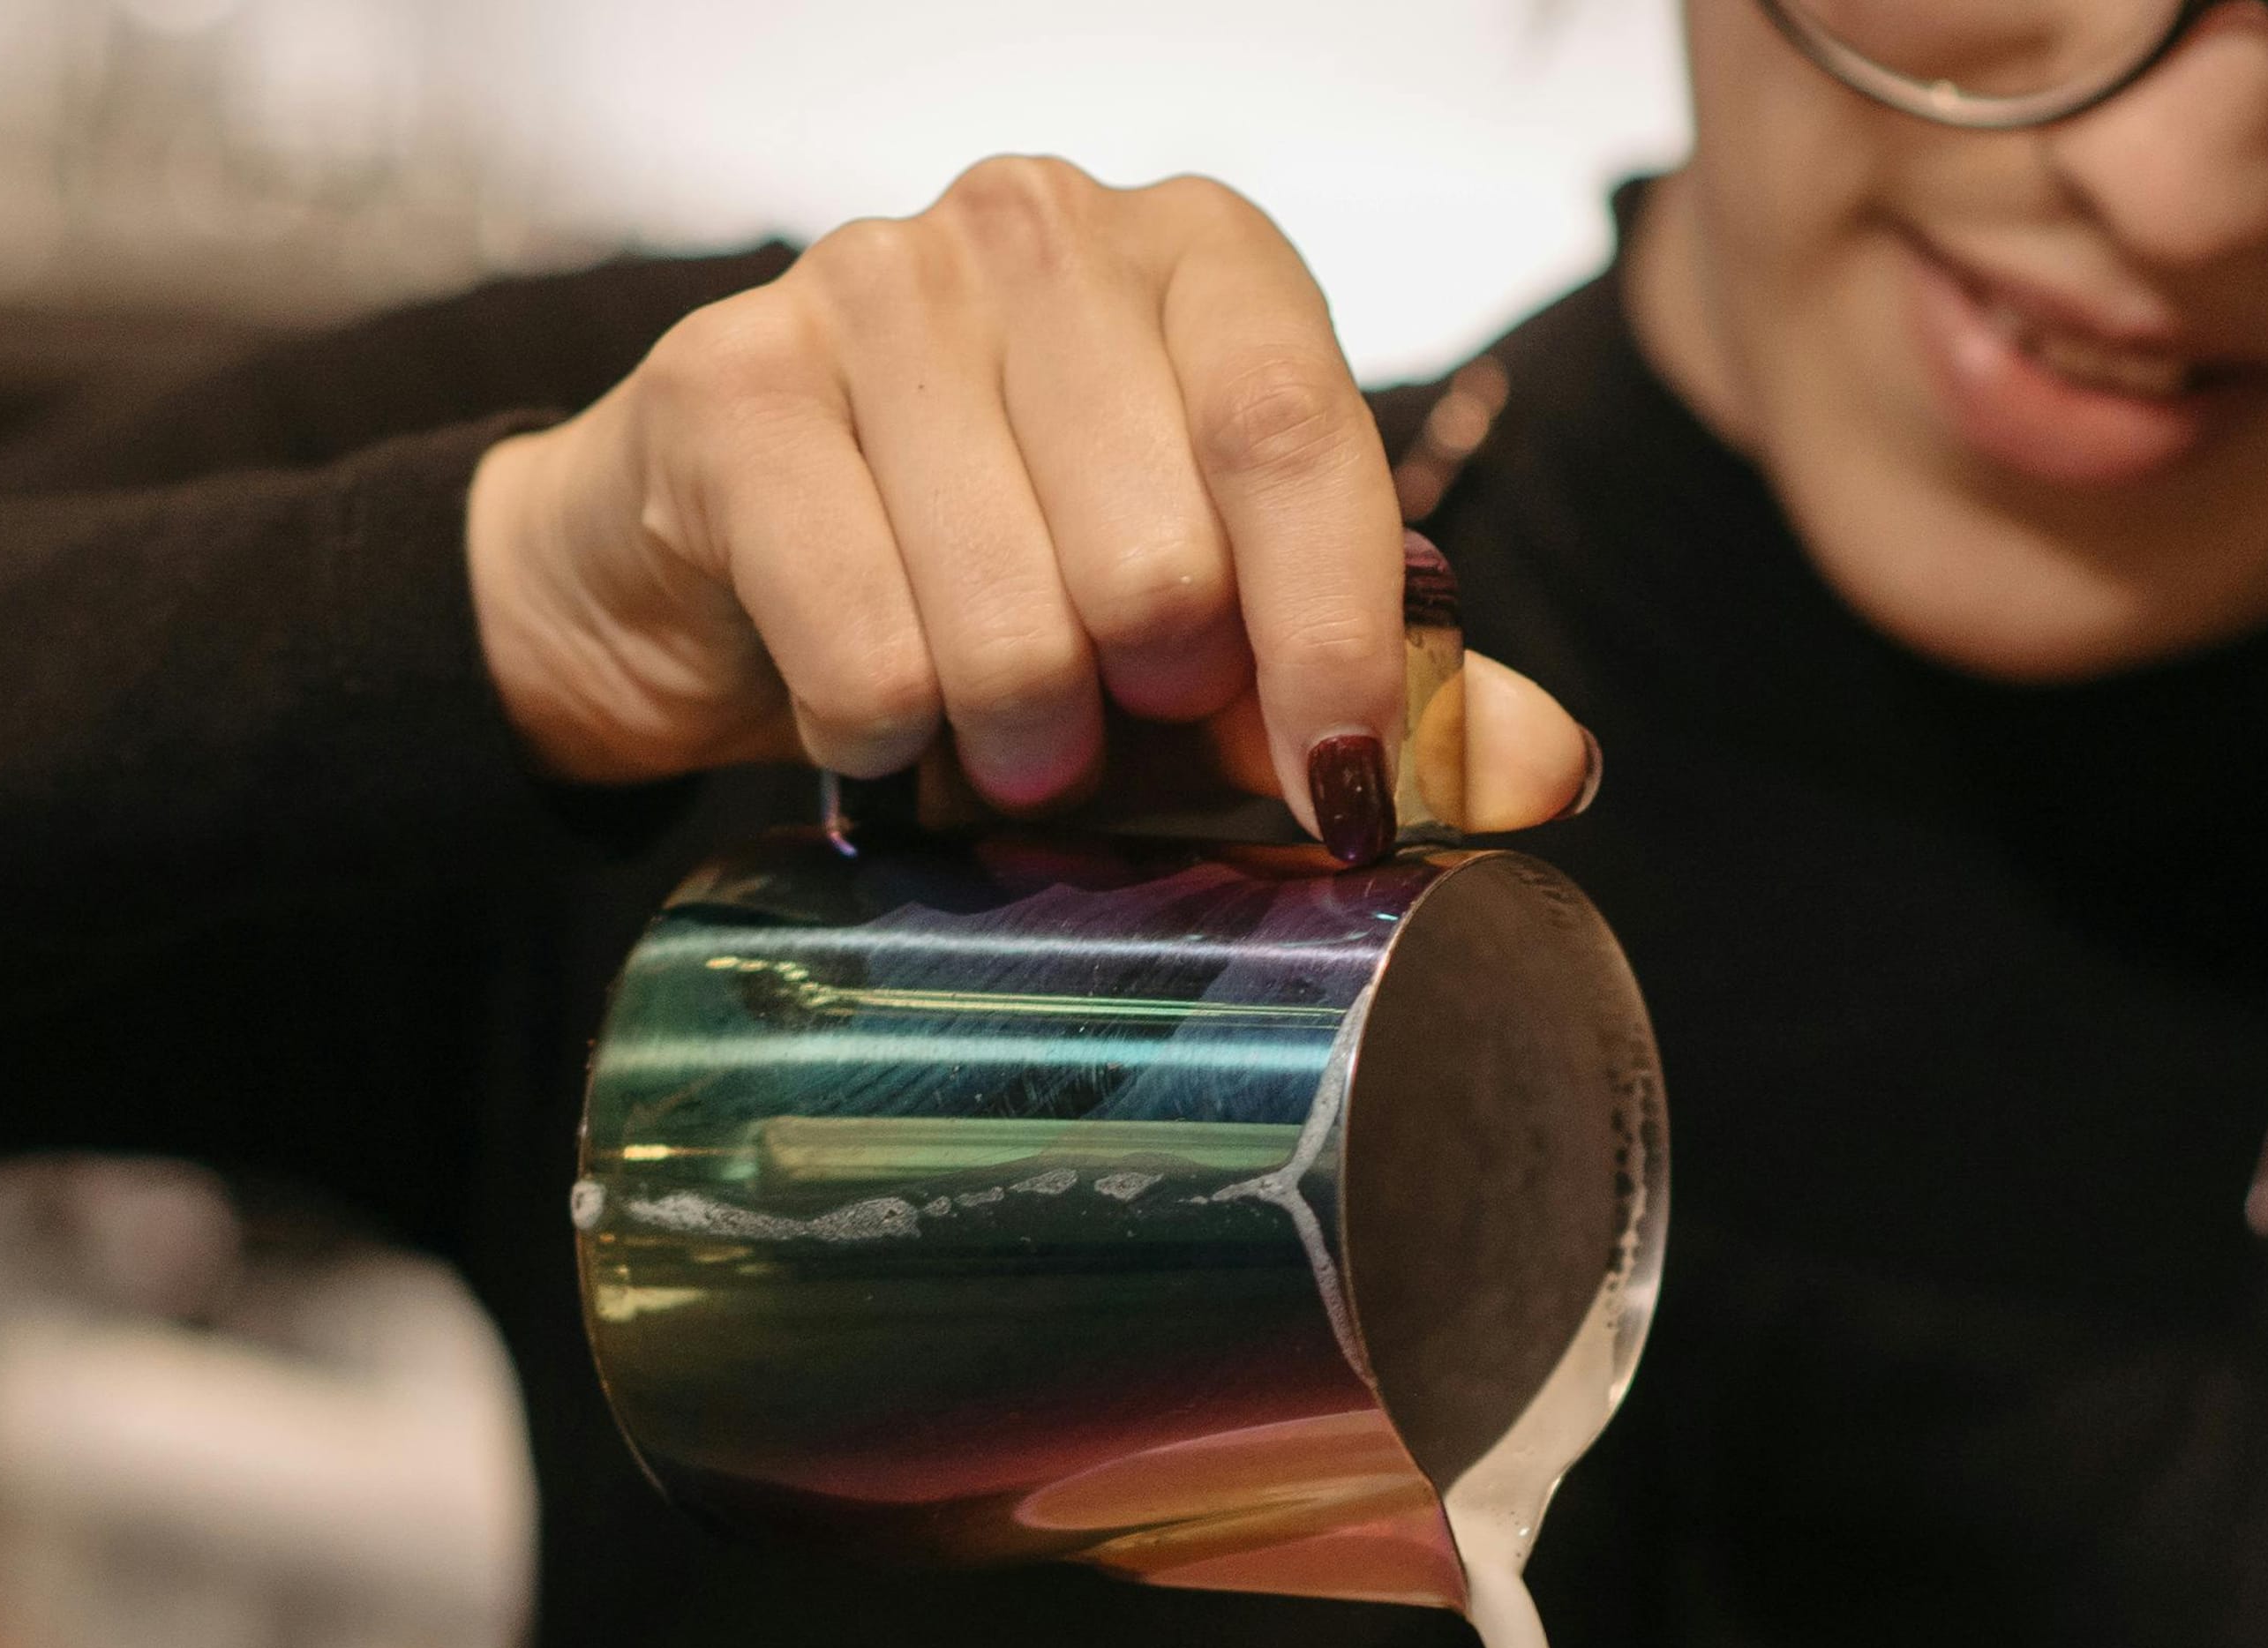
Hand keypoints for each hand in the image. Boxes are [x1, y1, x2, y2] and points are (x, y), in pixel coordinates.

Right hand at [464, 157, 1594, 843]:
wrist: (716, 577)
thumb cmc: (1000, 592)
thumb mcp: (1214, 647)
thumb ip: (1381, 694)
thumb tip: (1551, 773)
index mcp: (1201, 262)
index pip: (1301, 438)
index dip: (1329, 644)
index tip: (1335, 800)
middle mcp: (1041, 229)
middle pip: (1158, 557)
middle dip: (1137, 714)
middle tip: (1093, 733)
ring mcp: (874, 285)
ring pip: (1011, 624)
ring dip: (1006, 745)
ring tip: (981, 733)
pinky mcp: (733, 387)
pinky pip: (862, 654)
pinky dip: (876, 741)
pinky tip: (867, 711)